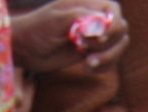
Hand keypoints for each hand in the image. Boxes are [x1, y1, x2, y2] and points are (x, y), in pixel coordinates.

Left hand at [11, 0, 127, 71]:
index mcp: (88, 4)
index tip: (98, 39)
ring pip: (119, 46)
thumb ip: (79, 18)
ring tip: (87, 64)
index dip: (111, 27)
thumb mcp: (55, 20)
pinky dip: (104, 67)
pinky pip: (111, 60)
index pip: (114, 12)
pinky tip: (87, 68)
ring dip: (107, 58)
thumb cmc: (37, 29)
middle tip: (84, 49)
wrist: (26, 48)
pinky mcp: (92, 52)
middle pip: (121, 30)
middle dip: (108, 44)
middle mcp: (95, 18)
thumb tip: (101, 27)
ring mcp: (95, 36)